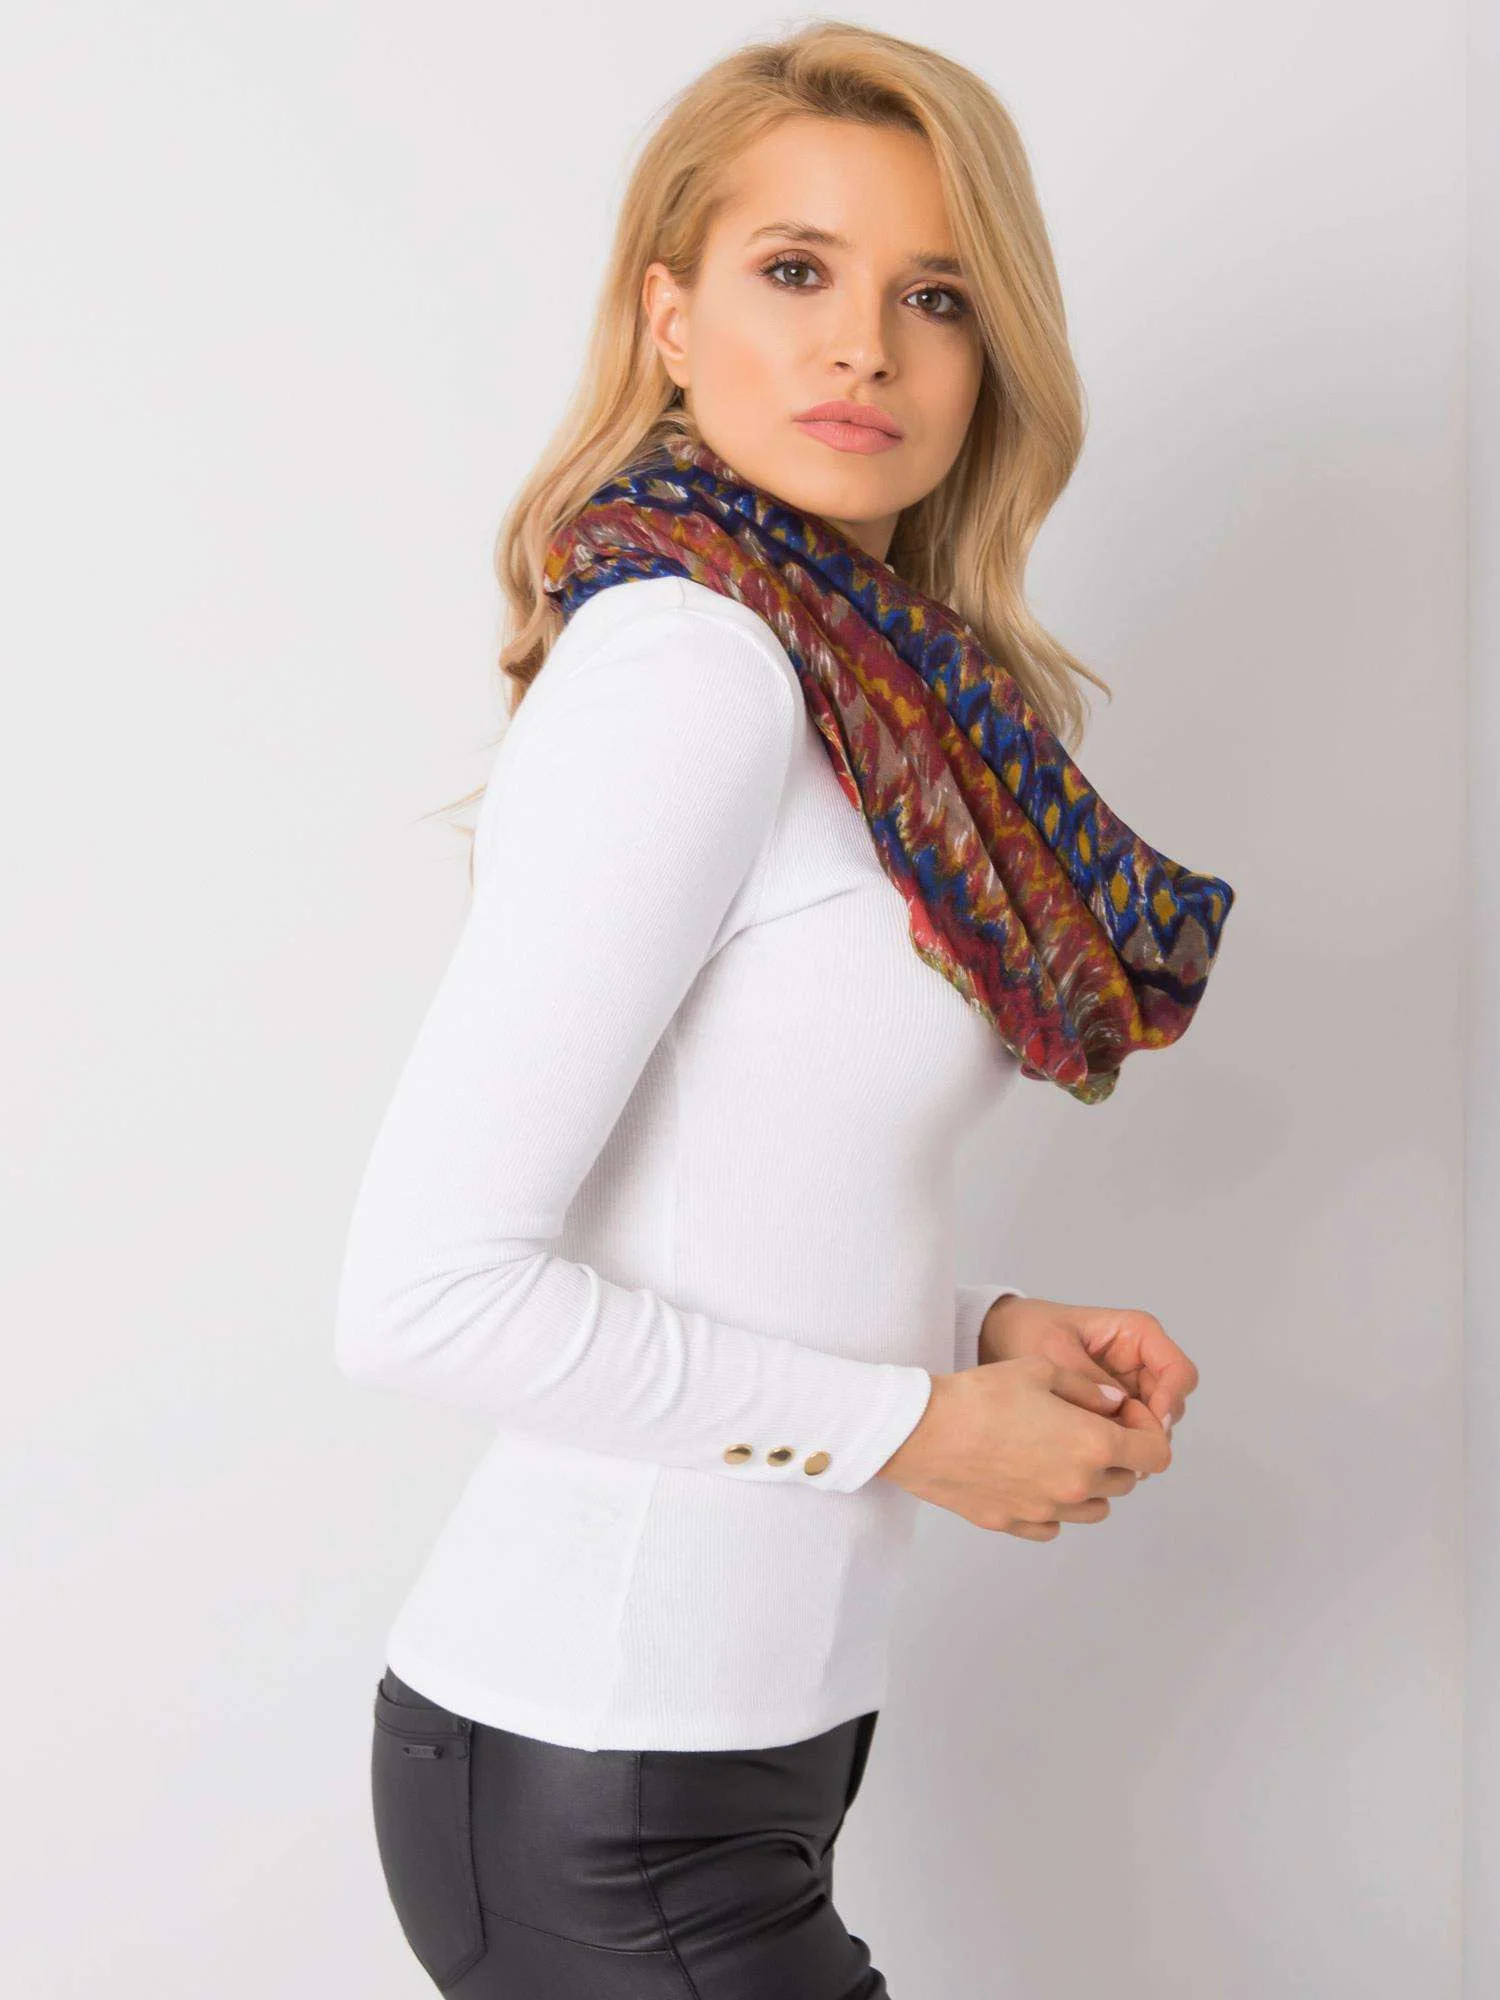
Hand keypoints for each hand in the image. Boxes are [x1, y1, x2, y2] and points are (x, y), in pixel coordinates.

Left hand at [978, 1295, 1196, 1456]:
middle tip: (1123, 1448)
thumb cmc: (1031, 1330)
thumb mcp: (1056, 1351)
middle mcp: (1143, 1361)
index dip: (1171, 1400)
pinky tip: (1096, 1455)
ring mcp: (1133, 1387)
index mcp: (1138, 1334)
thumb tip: (1121, 1417)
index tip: (1149, 1424)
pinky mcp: (1117, 1409)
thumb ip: (1090, 1381)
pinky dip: (1121, 1446)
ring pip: (1156, 1424)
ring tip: (1103, 1454)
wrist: (1003, 1337)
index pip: (1178, 1371)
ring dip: (1137, 1441)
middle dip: (1153, 1429)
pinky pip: (1132, 1433)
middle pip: (1173, 1404)